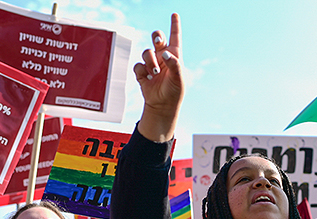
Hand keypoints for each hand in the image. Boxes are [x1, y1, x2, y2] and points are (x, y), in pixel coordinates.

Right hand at [134, 13, 183, 141]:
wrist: (162, 106)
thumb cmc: (174, 93)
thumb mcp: (179, 79)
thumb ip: (174, 65)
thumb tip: (165, 54)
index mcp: (174, 57)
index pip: (175, 38)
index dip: (174, 26)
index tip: (175, 14)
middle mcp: (163, 57)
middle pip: (157, 38)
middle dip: (156, 36)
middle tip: (157, 42)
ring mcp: (152, 64)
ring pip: (146, 52)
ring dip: (149, 61)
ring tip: (155, 73)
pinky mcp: (142, 72)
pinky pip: (138, 65)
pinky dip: (142, 71)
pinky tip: (147, 79)